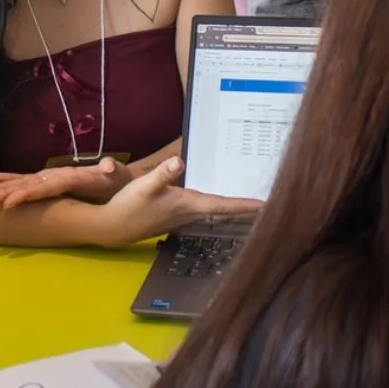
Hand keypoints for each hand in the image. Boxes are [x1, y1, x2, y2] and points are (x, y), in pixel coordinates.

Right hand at [0, 157, 140, 207]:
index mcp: (68, 177)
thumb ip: (111, 170)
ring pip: (23, 182)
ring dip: (3, 188)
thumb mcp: (117, 175)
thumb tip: (108, 164)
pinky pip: (26, 182)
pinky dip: (10, 182)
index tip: (9, 201)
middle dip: (6, 191)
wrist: (117, 175)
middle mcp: (56, 175)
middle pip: (27, 183)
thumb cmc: (118, 179)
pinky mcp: (50, 182)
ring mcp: (52, 177)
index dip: (26, 193)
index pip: (43, 187)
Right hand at [93, 158, 262, 247]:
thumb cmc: (129, 207)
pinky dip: (222, 208)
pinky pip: (209, 212)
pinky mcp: (178, 216)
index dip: (248, 206)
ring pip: (219, 213)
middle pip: (228, 212)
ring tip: (257, 204)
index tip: (270, 206)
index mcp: (189, 205)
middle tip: (275, 204)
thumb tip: (179, 160)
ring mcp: (186, 217)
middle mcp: (192, 213)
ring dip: (237, 209)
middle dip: (250, 209)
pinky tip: (226, 204)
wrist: (114, 227)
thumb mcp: (144, 185)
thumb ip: (162, 173)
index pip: (225, 206)